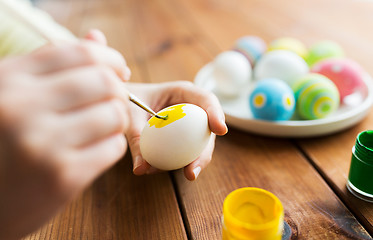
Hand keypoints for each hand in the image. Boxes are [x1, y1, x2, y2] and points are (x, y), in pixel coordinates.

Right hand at [0, 36, 129, 238]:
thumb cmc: (3, 141)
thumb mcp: (14, 94)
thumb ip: (54, 65)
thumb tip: (98, 38)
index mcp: (9, 79)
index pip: (81, 54)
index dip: (110, 59)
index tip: (119, 70)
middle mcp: (22, 108)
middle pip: (104, 82)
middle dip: (120, 91)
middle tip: (115, 102)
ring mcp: (42, 144)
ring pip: (114, 115)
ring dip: (118, 120)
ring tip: (105, 127)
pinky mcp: (62, 178)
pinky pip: (113, 148)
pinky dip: (113, 145)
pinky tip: (96, 149)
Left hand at [126, 81, 227, 180]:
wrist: (121, 103)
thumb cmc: (128, 100)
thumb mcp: (130, 115)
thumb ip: (136, 138)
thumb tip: (141, 168)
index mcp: (182, 92)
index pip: (206, 99)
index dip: (216, 113)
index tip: (220, 130)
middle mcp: (189, 109)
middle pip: (207, 129)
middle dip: (206, 151)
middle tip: (196, 168)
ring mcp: (187, 126)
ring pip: (199, 145)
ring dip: (195, 161)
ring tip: (189, 174)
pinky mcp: (181, 139)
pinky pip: (186, 152)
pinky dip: (179, 163)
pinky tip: (165, 171)